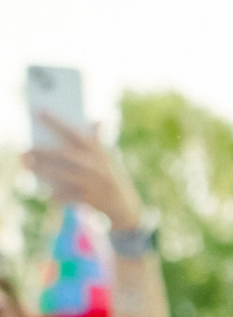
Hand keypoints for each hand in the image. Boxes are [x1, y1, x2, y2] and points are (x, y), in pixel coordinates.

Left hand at [25, 113, 144, 239]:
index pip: (72, 132)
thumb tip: (98, 121)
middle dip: (41, 152)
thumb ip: (99, 140)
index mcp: (97, 150)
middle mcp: (93, 165)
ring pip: (60, 175)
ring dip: (42, 171)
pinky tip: (48, 193)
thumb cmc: (111, 176)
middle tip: (24, 150)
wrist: (124, 204)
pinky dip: (57, 195)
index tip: (38, 112)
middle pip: (62, 155)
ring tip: (27, 166)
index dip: (55, 121)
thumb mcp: (108, 157)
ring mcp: (90, 182)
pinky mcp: (87, 198)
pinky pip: (66, 195)